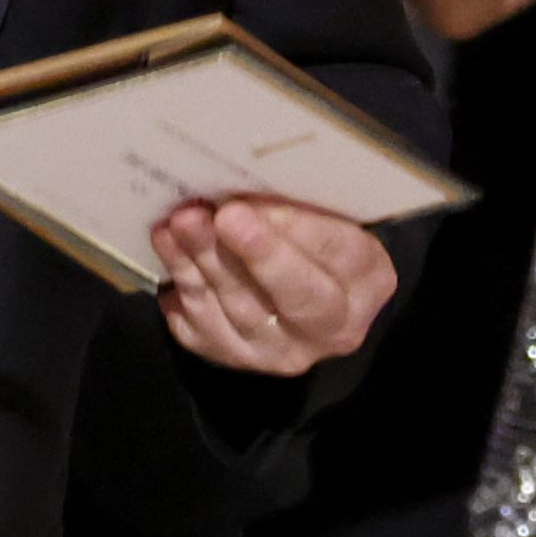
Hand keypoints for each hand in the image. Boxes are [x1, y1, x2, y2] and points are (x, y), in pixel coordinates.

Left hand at [155, 193, 393, 375]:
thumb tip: (254, 179)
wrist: (300, 297)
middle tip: (225, 216)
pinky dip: (181, 284)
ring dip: (205, 261)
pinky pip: (203, 327)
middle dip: (258, 254)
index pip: (341, 256)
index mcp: (367, 282)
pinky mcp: (235, 357)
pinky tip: (168, 247)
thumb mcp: (330, 218)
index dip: (302, 229)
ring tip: (181, 222)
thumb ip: (306, 204)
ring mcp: (280, 351)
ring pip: (240, 309)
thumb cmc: (316, 240)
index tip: (265, 202)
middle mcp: (332, 328)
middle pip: (297, 295)